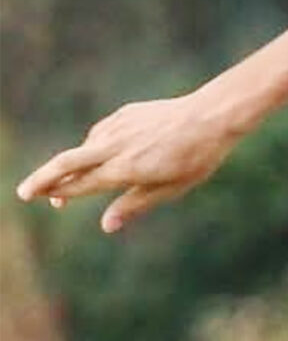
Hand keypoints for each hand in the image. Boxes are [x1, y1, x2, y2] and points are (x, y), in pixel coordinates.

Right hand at [16, 93, 240, 231]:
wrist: (210, 116)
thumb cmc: (197, 158)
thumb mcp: (171, 189)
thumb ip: (135, 205)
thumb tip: (106, 226)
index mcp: (125, 169)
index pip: (81, 184)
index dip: (59, 193)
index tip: (43, 200)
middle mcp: (114, 147)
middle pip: (66, 163)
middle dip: (42, 178)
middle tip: (25, 192)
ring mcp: (117, 127)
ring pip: (84, 148)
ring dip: (73, 166)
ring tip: (71, 182)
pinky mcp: (123, 114)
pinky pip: (100, 134)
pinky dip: (94, 149)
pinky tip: (101, 157)